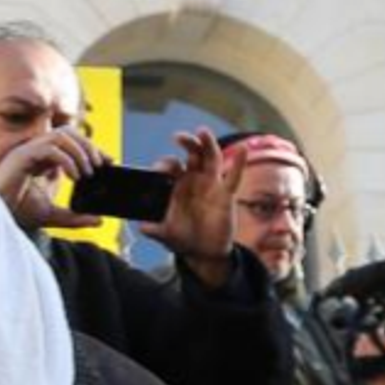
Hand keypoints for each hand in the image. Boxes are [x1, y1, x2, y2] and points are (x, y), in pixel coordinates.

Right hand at [0, 125, 107, 231]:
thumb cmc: (14, 212)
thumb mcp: (52, 216)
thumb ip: (75, 217)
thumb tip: (99, 220)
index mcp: (42, 159)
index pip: (71, 143)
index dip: (92, 149)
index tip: (109, 163)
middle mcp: (35, 150)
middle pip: (68, 132)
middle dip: (89, 146)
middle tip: (101, 165)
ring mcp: (27, 151)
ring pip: (61, 135)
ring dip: (80, 150)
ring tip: (89, 171)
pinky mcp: (22, 156)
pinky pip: (50, 147)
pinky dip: (67, 159)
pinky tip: (76, 176)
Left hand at [135, 128, 241, 288]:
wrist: (202, 253)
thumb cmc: (182, 238)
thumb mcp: (164, 234)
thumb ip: (153, 229)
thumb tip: (142, 226)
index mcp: (176, 185)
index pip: (171, 166)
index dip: (165, 164)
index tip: (161, 170)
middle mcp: (193, 180)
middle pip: (192, 154)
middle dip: (186, 143)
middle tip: (178, 137)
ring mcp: (211, 185)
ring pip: (211, 158)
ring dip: (207, 143)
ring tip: (202, 131)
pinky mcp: (226, 195)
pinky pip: (234, 177)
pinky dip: (239, 163)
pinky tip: (242, 149)